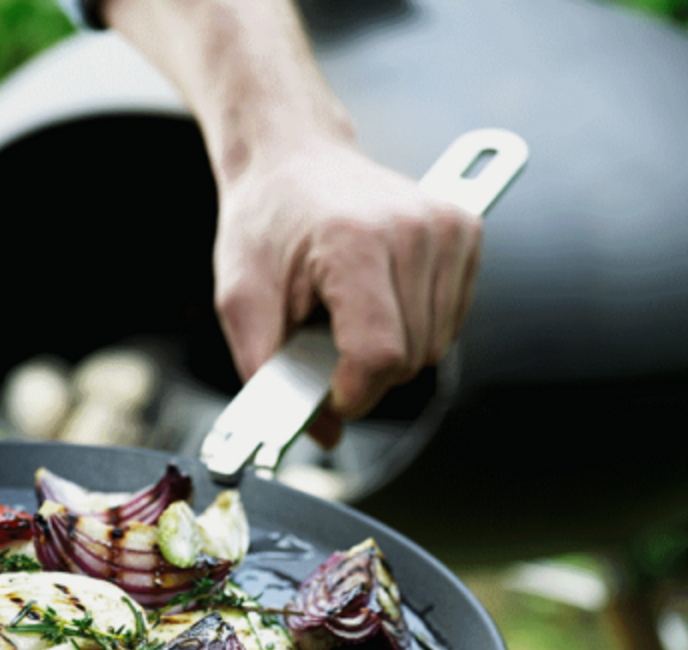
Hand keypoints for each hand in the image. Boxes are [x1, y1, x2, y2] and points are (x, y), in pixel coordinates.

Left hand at [213, 135, 482, 446]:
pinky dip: (414, 329)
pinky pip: (451, 322)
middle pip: (410, 360)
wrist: (292, 157)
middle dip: (364, 376)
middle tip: (324, 345)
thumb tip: (321, 435)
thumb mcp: (241, 303)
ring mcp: (446, 228)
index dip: (351, 393)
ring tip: (348, 313)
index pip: (379, 355)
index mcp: (354, 244)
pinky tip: (379, 300)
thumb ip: (268, 375)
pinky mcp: (465, 230)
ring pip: (435, 347)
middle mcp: (413, 230)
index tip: (326, 391)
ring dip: (389, 353)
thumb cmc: (266, 225)